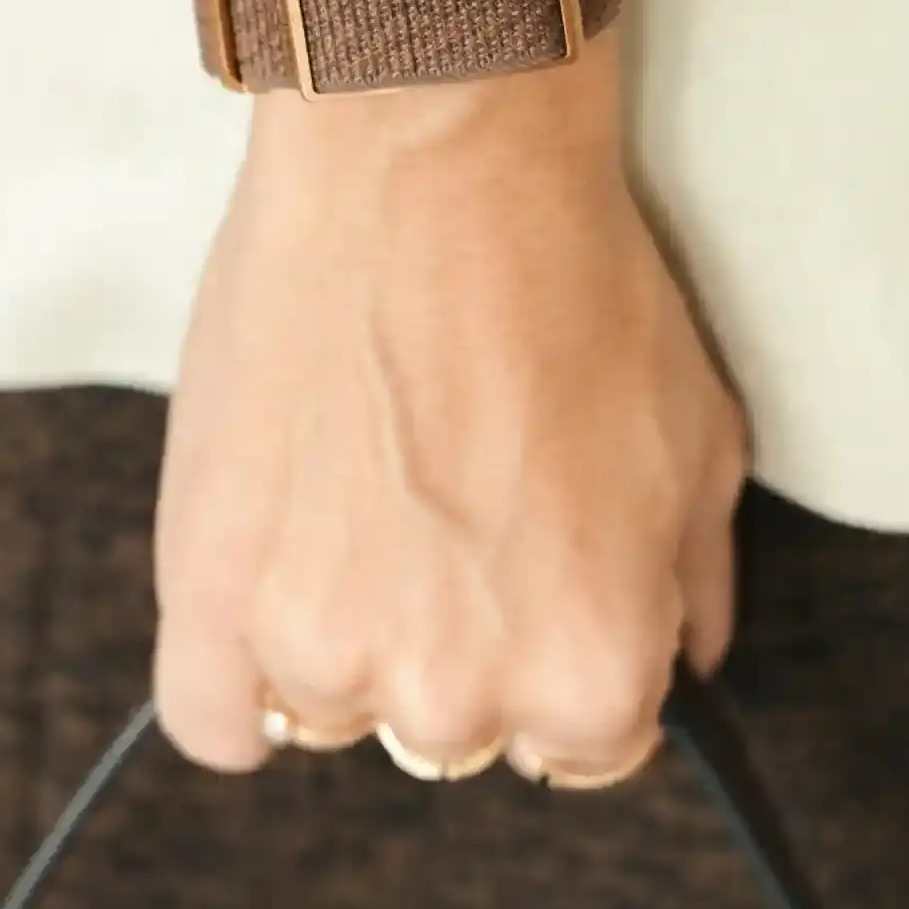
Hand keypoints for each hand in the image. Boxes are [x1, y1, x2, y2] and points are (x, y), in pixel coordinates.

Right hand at [153, 35, 748, 782]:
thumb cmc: (571, 286)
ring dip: (348, 641)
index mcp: (592, 672)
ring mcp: (321, 652)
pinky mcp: (211, 597)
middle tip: (443, 521)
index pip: (586, 750)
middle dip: (460, 649)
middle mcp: (458, 695)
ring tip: (355, 506)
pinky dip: (241, 681)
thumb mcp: (697, 441)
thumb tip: (682, 661)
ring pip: (334, 715)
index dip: (569, 663)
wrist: (428, 158)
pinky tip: (272, 598)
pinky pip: (217, 721)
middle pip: (456, 736)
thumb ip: (691, 588)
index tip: (536, 594)